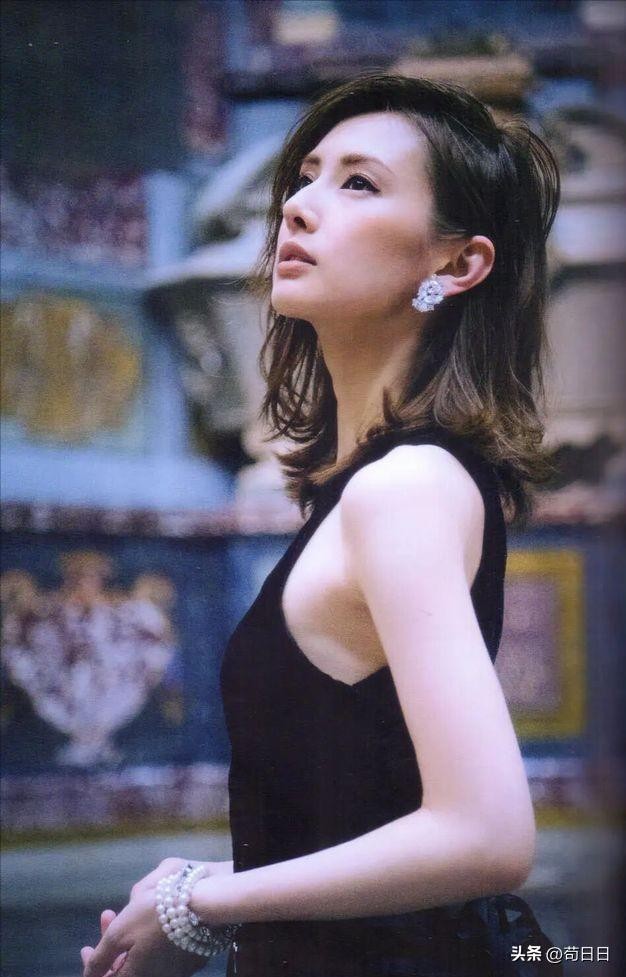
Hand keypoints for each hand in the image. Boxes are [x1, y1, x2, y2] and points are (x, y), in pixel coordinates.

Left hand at [80, 858, 215, 976]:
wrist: (202, 904)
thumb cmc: (155, 916)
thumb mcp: (118, 933)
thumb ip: (100, 959)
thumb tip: (89, 976)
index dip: (92, 968)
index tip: (84, 948)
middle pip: (125, 969)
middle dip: (110, 946)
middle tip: (106, 918)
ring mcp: (174, 972)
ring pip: (143, 960)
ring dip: (128, 939)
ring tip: (126, 911)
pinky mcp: (189, 961)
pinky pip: (161, 956)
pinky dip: (148, 940)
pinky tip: (148, 920)